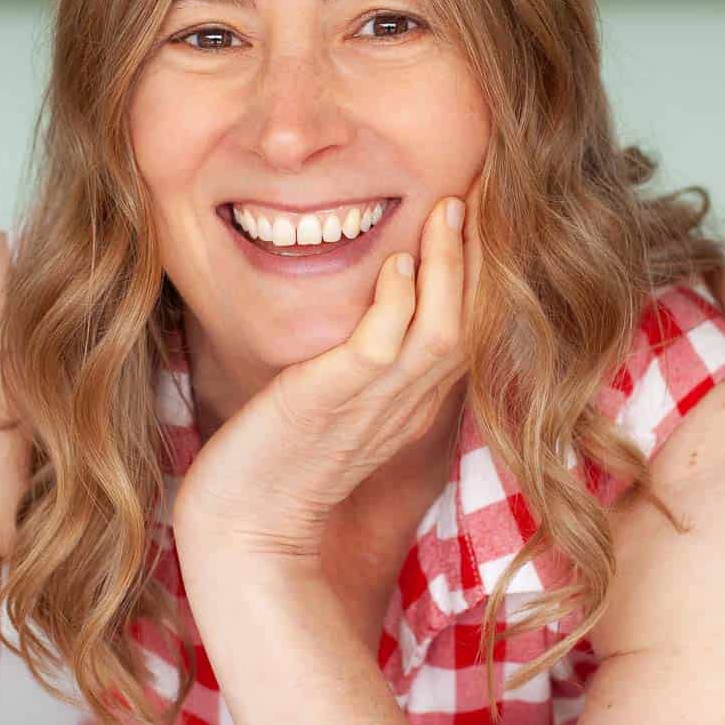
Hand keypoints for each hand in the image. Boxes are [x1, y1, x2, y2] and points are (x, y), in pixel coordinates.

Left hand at [171, 177, 481, 562]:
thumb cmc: (276, 467)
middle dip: (480, 258)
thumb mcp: (330, 406)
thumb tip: (368, 311)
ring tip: (451, 208)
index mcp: (410, 405)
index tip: (481, 216)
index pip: (463, 331)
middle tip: (482, 194)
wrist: (243, 530)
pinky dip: (395, 304)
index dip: (479, 276)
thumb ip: (357, 366)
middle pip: (469, 325)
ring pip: (440, 331)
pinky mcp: (331, 402)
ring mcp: (374, 406)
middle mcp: (405, 406)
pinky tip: (397, 264)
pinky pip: (380, 348)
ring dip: (449, 268)